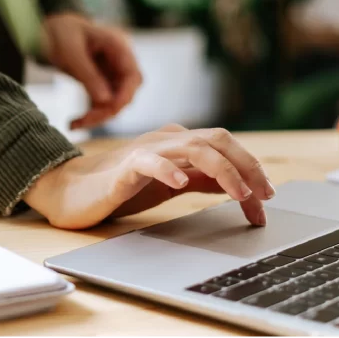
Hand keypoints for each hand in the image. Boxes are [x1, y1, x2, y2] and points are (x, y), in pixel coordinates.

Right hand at [24, 124, 275, 229]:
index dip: (251, 168)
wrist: (72, 192)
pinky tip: (180, 182)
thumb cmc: (120, 188)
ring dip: (223, 170)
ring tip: (239, 193)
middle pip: (217, 140)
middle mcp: (166, 140)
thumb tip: (237, 185)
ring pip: (194, 148)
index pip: (225, 146)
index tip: (266, 198)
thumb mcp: (171, 184)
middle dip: (246, 166)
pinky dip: (168, 170)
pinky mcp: (124, 167)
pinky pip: (149, 162)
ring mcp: (146, 150)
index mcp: (179, 143)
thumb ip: (201, 180)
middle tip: (263, 195)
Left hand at [41, 13, 142, 129]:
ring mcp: (111, 73)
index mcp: (118, 46)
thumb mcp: (71, 52)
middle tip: (84, 121)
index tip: (108, 109)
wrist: (48, 29)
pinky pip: (101, 103)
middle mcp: (119, 61)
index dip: (125, 96)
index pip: (133, 76)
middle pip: (125, 93)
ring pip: (114, 102)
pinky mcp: (101, 83)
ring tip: (73, 124)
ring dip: (97, 116)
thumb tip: (106, 102)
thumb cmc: (61, 32)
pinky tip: (73, 123)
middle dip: (107, 110)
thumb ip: (88, 75)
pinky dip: (90, 114)